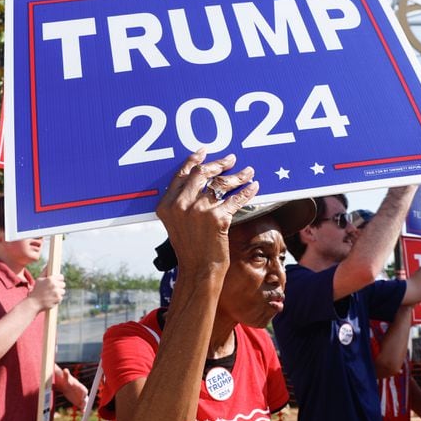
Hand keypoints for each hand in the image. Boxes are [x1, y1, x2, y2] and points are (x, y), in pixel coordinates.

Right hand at [28, 273, 65, 311]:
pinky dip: (57, 299)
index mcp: (50, 279)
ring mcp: (57, 292)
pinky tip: (51, 299)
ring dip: (59, 293)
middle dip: (59, 286)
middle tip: (53, 289)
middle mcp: (55, 285)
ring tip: (51, 294)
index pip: (61, 277)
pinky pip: (61, 297)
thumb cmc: (36, 290)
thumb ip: (45, 272)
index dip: (59, 279)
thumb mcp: (39, 280)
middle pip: (63, 284)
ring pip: (63, 291)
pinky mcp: (58, 298)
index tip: (57, 282)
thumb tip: (48, 264)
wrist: (34, 303)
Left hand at [56, 367, 88, 409]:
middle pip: (85, 398)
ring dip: (84, 406)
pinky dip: (83, 409)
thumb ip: (66, 375)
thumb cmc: (67, 382)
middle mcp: (82, 394)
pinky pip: (82, 406)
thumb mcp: (66, 378)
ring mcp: (81, 399)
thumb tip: (65, 370)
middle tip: (83, 403)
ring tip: (83, 409)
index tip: (83, 396)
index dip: (84, 394)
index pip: (85, 391)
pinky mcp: (78, 403)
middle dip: (85, 401)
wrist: (66, 386)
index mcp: (81, 387)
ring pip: (84, 403)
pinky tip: (83, 412)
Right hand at [156, 150, 258, 272]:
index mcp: (167, 205)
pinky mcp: (217, 218)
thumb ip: (181, 203)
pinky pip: (236, 198)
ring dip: (238, 175)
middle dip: (218, 164)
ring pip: (221, 183)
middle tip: (230, 159)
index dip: (194, 160)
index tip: (204, 151)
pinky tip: (254, 186)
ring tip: (248, 171)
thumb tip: (199, 180)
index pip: (182, 174)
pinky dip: (247, 191)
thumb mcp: (176, 223)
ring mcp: (199, 210)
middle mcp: (181, 205)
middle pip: (202, 173)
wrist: (198, 270)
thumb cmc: (190, 248)